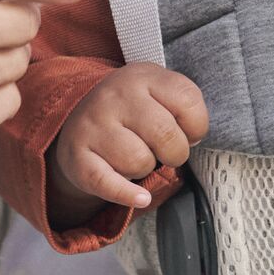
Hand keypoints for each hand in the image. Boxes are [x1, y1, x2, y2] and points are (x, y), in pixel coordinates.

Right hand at [50, 64, 209, 224]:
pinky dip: (128, 195)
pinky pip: (109, 184)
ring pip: (139, 161)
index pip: (188, 100)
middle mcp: (116, 96)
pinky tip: (141, 197)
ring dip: (145, 168)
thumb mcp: (156, 91)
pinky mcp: (77, 156)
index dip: (197, 126)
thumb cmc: (130, 109)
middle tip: (165, 152)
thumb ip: (182, 106)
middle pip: (166, 135)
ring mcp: (93, 126)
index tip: (186, 132)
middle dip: (175, 153)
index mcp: (142, 77)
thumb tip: (193, 140)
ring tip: (136, 157)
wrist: (77, 116)